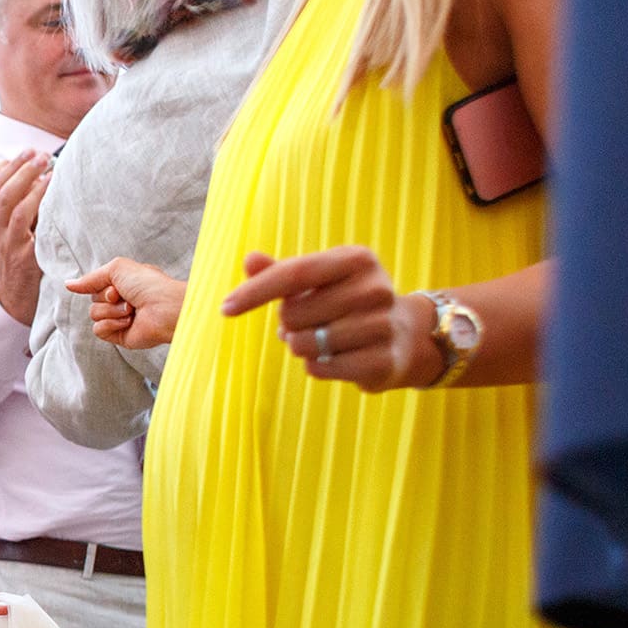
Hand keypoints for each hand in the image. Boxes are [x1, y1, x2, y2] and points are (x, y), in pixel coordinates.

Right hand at [0, 149, 53, 325]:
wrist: (15, 301)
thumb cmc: (21, 263)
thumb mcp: (13, 232)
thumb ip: (19, 207)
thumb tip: (35, 175)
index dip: (8, 163)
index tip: (27, 151)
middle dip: (19, 167)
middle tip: (40, 154)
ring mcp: (6, 242)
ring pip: (8, 204)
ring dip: (27, 180)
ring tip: (46, 166)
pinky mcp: (20, 256)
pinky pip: (24, 225)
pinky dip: (36, 203)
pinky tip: (51, 192)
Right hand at [65, 258, 186, 350]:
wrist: (165, 308)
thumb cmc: (149, 285)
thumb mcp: (117, 269)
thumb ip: (91, 278)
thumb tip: (68, 285)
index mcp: (123, 285)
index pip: (96, 286)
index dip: (102, 285)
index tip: (118, 286)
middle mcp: (121, 302)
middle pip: (93, 300)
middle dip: (106, 298)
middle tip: (126, 297)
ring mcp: (120, 320)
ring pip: (94, 315)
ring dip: (111, 311)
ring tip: (131, 310)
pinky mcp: (120, 336)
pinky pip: (98, 330)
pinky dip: (111, 324)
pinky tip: (128, 322)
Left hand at [220, 248, 441, 392]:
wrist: (402, 334)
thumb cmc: (345, 302)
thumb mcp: (318, 281)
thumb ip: (281, 272)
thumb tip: (250, 258)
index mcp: (356, 259)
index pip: (294, 274)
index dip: (255, 291)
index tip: (225, 308)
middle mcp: (374, 288)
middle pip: (293, 313)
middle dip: (287, 323)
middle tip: (310, 322)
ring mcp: (383, 325)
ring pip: (304, 344)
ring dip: (300, 346)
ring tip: (321, 339)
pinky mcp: (382, 360)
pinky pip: (319, 368)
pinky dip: (314, 366)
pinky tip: (332, 357)